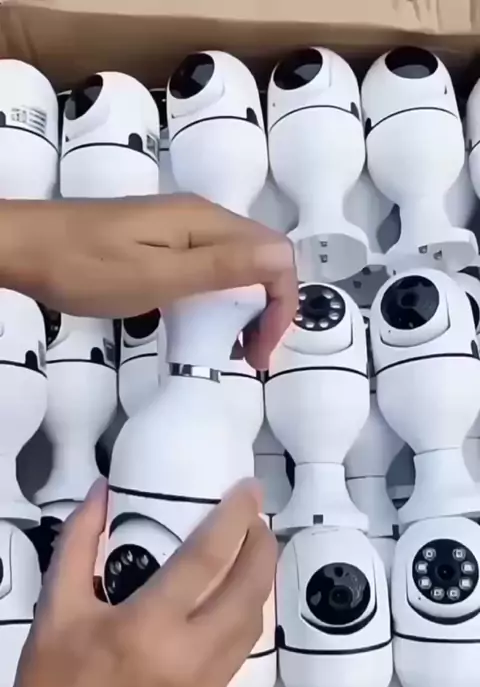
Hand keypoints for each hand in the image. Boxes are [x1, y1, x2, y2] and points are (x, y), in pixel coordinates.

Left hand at [0, 194, 296, 368]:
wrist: (24, 247)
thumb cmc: (87, 268)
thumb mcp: (158, 276)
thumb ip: (221, 267)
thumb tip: (283, 258)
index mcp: (206, 223)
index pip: (275, 256)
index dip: (282, 304)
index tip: (259, 350)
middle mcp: (201, 219)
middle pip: (260, 260)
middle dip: (266, 310)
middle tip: (246, 356)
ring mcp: (180, 229)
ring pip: (235, 267)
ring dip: (243, 308)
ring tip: (227, 347)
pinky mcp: (161, 242)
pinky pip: (206, 269)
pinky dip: (214, 301)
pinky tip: (197, 326)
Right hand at [0, 477, 275, 686]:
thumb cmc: (51, 681)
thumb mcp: (56, 606)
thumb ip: (79, 540)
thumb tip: (103, 490)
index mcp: (145, 629)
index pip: (207, 560)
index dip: (235, 518)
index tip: (251, 489)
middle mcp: (187, 661)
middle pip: (248, 593)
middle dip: (263, 548)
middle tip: (257, 519)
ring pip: (252, 626)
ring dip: (258, 585)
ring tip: (249, 553)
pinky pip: (237, 655)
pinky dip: (240, 620)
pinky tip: (228, 602)